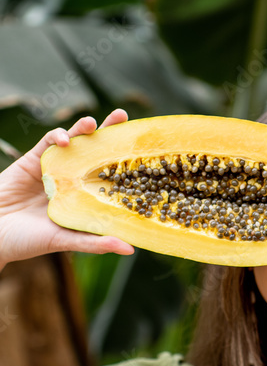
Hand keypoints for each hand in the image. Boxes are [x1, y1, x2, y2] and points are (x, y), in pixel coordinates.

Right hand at [0, 110, 134, 266]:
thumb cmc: (28, 242)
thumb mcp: (66, 241)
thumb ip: (96, 242)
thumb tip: (130, 249)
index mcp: (84, 197)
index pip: (108, 174)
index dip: (123, 160)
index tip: (140, 149)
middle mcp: (72, 179)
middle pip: (95, 151)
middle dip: (108, 132)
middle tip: (122, 116)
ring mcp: (53, 168)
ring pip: (73, 142)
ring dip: (83, 129)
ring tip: (93, 123)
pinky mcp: (33, 160)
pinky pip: (47, 143)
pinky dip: (57, 136)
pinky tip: (64, 140)